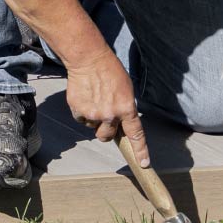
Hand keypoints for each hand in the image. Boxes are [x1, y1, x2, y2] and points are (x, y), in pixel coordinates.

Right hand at [65, 49, 149, 167]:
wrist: (89, 59)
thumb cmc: (110, 71)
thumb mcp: (126, 90)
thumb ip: (125, 109)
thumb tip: (120, 125)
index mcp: (126, 108)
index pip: (136, 134)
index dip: (140, 151)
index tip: (143, 163)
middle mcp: (110, 114)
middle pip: (106, 137)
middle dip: (105, 130)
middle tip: (104, 115)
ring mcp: (93, 114)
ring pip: (92, 127)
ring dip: (93, 118)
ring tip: (94, 98)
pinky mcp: (78, 110)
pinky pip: (81, 119)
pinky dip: (82, 111)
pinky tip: (85, 96)